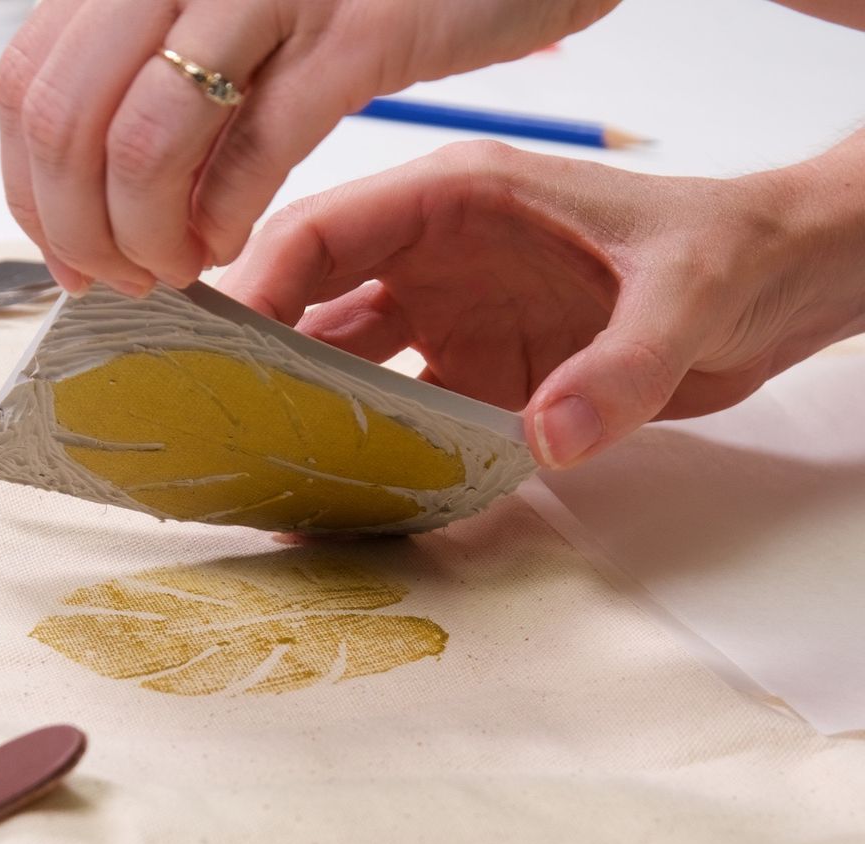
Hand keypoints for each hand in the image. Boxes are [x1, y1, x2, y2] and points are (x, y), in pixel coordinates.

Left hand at [0, 0, 618, 294]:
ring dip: (147, 239)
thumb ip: (151, 69)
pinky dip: (226, 218)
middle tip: (122, 278)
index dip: (32, 192)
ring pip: (145, 144)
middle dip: (81, 231)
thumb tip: (84, 192)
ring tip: (176, 269)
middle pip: (68, 121)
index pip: (30, 84)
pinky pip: (256, 148)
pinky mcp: (358, 29)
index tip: (70, 256)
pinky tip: (228, 244)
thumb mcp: (228, 4)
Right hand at [220, 137, 864, 467]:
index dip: (259, 285)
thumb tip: (549, 439)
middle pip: (315, 305)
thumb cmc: (727, 254)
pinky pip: (402, 419)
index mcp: (461, 201)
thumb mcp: (684, 295)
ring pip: (348, 368)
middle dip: (261, 360)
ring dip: (307, 417)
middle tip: (215, 426)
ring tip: (260, 474)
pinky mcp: (477, 378)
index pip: (327, 231)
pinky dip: (369, 456)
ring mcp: (453, 322)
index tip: (213, 351)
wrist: (777, 291)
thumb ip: (621, 368)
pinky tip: (338, 497)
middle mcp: (438, 260)